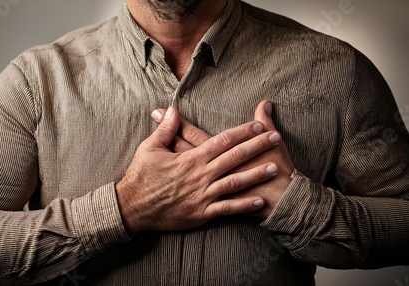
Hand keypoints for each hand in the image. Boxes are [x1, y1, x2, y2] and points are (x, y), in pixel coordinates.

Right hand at [151, 100, 294, 217]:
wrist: (131, 208)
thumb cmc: (141, 177)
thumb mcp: (149, 148)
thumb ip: (165, 129)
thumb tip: (171, 109)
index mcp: (191, 158)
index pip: (222, 141)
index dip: (243, 132)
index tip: (259, 125)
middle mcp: (200, 175)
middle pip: (234, 157)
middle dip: (257, 146)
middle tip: (276, 139)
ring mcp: (202, 195)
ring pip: (235, 182)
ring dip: (256, 174)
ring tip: (275, 167)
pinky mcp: (201, 214)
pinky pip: (227, 209)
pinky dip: (244, 206)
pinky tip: (260, 202)